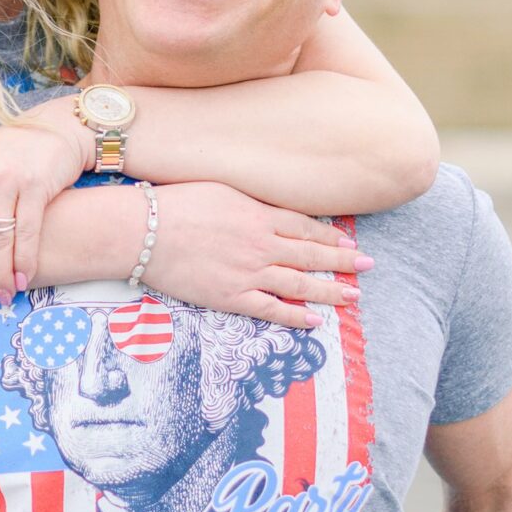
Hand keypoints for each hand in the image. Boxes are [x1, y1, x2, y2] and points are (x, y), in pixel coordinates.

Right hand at [144, 183, 373, 328]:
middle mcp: (262, 244)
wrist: (144, 231)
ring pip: (300, 284)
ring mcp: (249, 272)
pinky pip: (272, 309)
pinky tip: (315, 322)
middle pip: (312, 254)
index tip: (348, 242)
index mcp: (259, 215)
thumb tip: (268, 209)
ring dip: (330, 291)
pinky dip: (295, 316)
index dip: (330, 236)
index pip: (305, 227)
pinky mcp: (232, 297)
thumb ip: (250, 202)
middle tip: (367, 267)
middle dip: (343, 261)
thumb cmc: (176, 204)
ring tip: (352, 297)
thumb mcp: (221, 190)